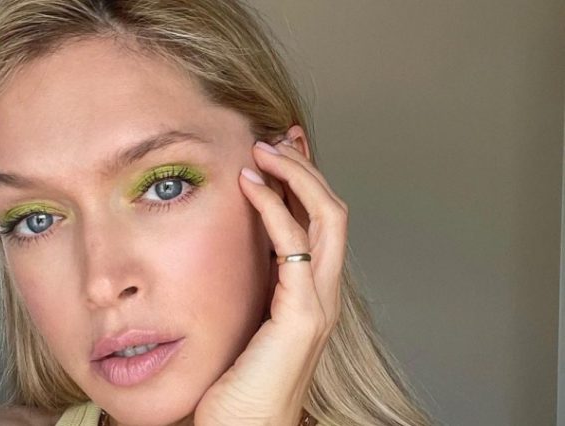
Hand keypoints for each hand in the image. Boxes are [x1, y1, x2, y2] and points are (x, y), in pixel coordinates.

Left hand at [194, 131, 347, 425]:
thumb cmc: (239, 379)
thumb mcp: (247, 315)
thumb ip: (252, 280)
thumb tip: (235, 243)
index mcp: (311, 291)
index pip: (319, 221)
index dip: (306, 181)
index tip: (281, 150)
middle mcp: (323, 292)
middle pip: (332, 211)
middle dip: (307, 168)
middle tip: (276, 138)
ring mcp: (318, 303)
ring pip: (326, 218)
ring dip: (297, 176)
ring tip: (264, 149)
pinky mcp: (302, 315)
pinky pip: (293, 245)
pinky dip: (274, 207)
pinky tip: (250, 187)